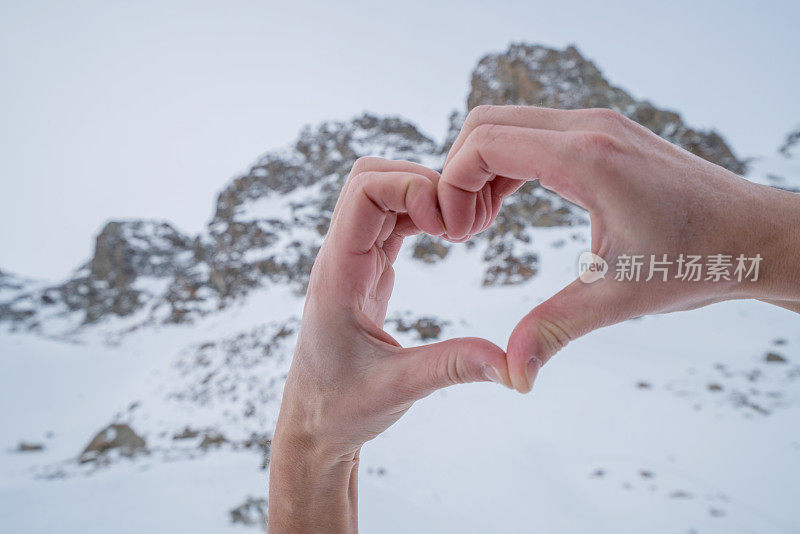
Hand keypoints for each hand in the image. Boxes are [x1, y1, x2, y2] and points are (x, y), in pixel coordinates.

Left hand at [268, 157, 509, 532]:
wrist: (313, 425)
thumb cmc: (342, 408)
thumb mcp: (399, 388)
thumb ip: (453, 368)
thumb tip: (513, 365)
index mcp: (338, 274)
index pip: (364, 192)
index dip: (411, 189)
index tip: (448, 227)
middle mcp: (340, 257)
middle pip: (369, 177)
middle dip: (420, 182)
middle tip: (458, 223)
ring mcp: (352, 259)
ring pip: (380, 193)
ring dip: (422, 197)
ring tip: (459, 231)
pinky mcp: (366, 269)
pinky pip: (390, 220)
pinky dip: (420, 215)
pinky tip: (447, 237)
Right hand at [438, 105, 799, 393]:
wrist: (756, 234)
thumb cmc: (698, 260)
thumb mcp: (619, 297)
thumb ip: (554, 329)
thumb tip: (512, 375)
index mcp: (587, 159)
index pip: (486, 142)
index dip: (452, 184)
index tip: (456, 233)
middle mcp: (588, 128)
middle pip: (486, 124)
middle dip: (459, 174)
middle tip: (463, 230)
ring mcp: (597, 126)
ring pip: (507, 125)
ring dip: (481, 169)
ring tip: (480, 223)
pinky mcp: (603, 135)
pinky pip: (533, 135)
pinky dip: (506, 165)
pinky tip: (506, 207)